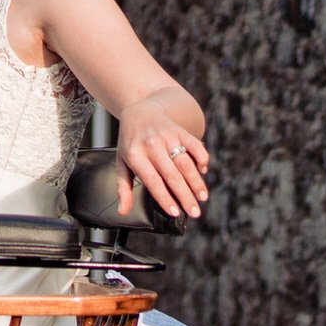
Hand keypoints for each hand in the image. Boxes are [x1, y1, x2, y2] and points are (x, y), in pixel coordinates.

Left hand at [114, 101, 208, 219]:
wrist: (139, 113)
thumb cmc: (130, 144)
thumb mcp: (122, 164)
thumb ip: (123, 188)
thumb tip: (123, 212)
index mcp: (135, 156)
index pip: (152, 181)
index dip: (165, 197)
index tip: (175, 213)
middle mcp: (151, 145)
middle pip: (172, 175)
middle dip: (185, 196)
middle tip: (195, 212)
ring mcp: (167, 137)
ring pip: (185, 163)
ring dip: (196, 182)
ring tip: (202, 197)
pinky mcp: (180, 131)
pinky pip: (195, 146)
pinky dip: (201, 159)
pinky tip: (203, 171)